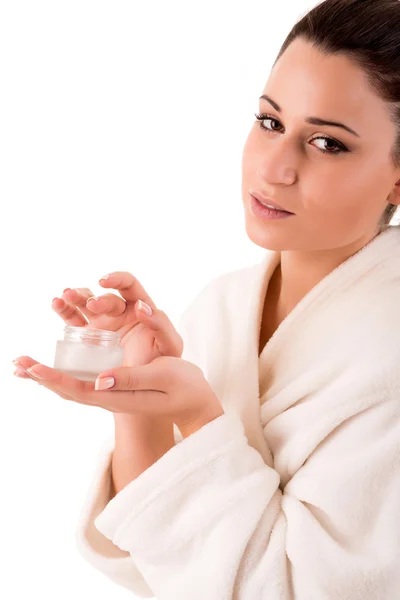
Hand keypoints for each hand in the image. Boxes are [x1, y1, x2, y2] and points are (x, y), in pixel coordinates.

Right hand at [14, 271, 182, 381]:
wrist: (146, 388)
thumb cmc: (163, 364)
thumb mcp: (170, 345)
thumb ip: (161, 325)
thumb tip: (142, 305)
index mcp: (140, 309)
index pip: (129, 285)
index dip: (117, 278)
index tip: (104, 281)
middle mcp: (120, 312)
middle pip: (105, 297)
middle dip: (96, 297)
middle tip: (92, 305)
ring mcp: (102, 323)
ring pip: (85, 303)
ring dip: (75, 296)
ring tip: (65, 296)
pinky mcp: (88, 336)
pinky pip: (73, 320)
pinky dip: (64, 309)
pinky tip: (57, 303)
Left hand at [14, 356, 224, 437]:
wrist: (196, 402)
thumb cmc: (184, 388)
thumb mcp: (162, 378)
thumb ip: (132, 378)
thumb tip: (99, 380)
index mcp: (119, 397)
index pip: (78, 389)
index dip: (53, 378)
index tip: (30, 367)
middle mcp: (111, 397)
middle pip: (68, 390)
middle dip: (42, 377)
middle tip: (16, 364)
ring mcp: (113, 394)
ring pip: (73, 387)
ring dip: (49, 377)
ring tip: (26, 367)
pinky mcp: (117, 387)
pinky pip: (84, 382)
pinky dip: (65, 374)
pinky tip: (56, 369)